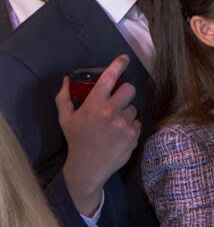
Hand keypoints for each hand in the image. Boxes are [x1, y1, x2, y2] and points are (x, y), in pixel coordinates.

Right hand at [57, 55, 139, 216]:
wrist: (87, 168)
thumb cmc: (76, 140)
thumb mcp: (66, 119)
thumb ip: (64, 98)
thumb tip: (66, 79)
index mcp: (94, 105)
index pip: (109, 78)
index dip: (118, 65)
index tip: (124, 58)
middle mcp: (110, 112)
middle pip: (130, 89)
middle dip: (125, 93)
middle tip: (117, 101)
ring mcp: (124, 124)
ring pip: (133, 108)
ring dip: (126, 113)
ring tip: (114, 125)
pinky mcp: (134, 135)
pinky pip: (137, 123)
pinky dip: (130, 127)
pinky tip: (119, 135)